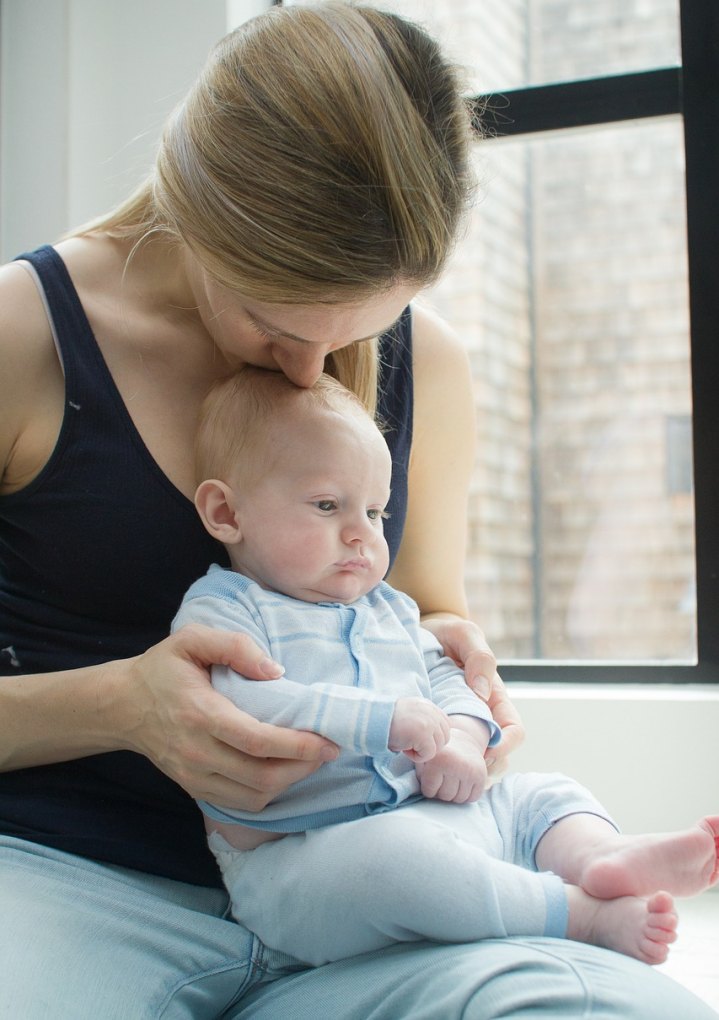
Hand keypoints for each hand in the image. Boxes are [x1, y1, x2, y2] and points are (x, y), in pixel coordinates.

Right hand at [121, 624, 337, 809]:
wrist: (122, 706)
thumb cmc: (162, 669)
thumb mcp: (192, 639)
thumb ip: (235, 646)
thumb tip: (275, 671)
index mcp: (200, 714)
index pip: (257, 742)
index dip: (297, 746)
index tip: (327, 741)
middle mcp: (197, 752)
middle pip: (262, 776)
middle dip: (303, 767)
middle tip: (327, 749)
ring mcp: (195, 776)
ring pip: (254, 796)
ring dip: (290, 782)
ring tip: (310, 760)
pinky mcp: (195, 788)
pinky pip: (240, 802)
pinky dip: (268, 792)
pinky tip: (282, 771)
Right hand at [388, 697, 449, 761]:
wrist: (371, 719)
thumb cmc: (387, 722)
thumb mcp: (410, 716)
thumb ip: (425, 721)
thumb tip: (437, 740)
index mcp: (428, 705)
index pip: (444, 727)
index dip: (431, 738)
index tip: (415, 738)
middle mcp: (431, 711)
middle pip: (444, 738)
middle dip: (428, 745)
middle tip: (409, 743)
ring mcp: (429, 722)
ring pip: (437, 747)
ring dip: (422, 751)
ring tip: (406, 744)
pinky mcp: (424, 733)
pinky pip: (429, 754)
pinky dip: (416, 757)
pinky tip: (404, 749)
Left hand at [415, 729, 487, 802]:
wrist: (462, 739)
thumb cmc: (438, 754)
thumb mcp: (424, 758)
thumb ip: (418, 773)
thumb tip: (408, 788)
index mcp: (439, 760)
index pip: (429, 792)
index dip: (428, 788)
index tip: (429, 778)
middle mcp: (456, 765)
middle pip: (445, 797)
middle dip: (440, 792)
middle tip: (441, 780)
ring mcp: (471, 770)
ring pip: (459, 799)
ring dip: (453, 794)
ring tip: (450, 781)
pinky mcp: (481, 775)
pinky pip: (472, 798)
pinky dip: (466, 794)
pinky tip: (462, 783)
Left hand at [422, 616, 524, 778]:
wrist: (419, 633)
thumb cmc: (446, 632)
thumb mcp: (464, 634)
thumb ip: (479, 657)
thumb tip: (483, 692)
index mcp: (494, 697)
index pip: (513, 730)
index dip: (505, 746)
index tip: (484, 754)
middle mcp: (481, 715)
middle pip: (496, 754)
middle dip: (481, 767)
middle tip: (455, 767)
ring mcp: (460, 724)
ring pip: (472, 759)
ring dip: (461, 768)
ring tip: (439, 767)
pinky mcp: (440, 729)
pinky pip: (448, 754)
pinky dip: (442, 762)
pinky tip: (424, 760)